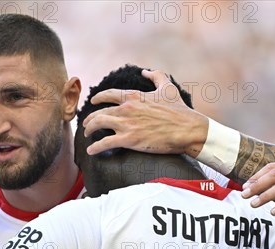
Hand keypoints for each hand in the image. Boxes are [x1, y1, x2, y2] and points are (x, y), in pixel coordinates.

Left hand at [83, 69, 207, 156]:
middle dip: (90, 118)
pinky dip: (95, 147)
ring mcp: (127, 124)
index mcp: (134, 96)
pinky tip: (91, 151)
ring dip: (89, 130)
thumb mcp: (168, 89)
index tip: (93, 102)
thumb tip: (146, 71)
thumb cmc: (179, 110)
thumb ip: (156, 76)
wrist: (187, 129)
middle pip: (99, 112)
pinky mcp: (129, 140)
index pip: (108, 95)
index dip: (98, 98)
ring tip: (87, 135)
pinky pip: (105, 143)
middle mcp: (127, 109)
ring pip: (98, 125)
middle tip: (87, 124)